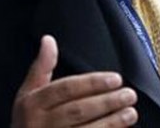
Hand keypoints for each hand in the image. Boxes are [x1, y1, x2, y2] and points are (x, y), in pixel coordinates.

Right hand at [11, 35, 137, 127]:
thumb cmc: (28, 120)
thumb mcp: (28, 93)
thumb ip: (41, 67)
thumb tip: (48, 39)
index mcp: (33, 104)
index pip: (66, 89)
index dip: (92, 83)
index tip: (116, 79)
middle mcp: (40, 124)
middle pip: (78, 110)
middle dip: (106, 102)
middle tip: (129, 94)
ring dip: (111, 122)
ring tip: (131, 113)